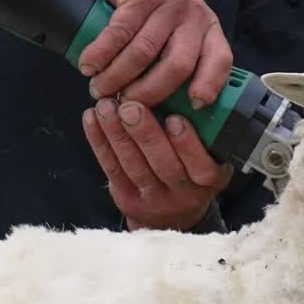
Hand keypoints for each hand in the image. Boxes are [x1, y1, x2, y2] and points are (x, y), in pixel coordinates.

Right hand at [80, 0, 232, 109]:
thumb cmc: (147, 5)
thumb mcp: (172, 29)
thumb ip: (174, 57)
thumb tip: (160, 109)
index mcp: (207, 28)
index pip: (220, 60)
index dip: (209, 85)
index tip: (193, 105)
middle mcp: (193, 15)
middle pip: (177, 66)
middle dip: (149, 93)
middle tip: (126, 106)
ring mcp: (168, 3)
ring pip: (144, 53)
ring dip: (117, 77)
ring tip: (100, 89)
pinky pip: (119, 34)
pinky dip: (101, 55)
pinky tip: (89, 67)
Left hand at [83, 98, 232, 231]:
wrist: (173, 214)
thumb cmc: (193, 167)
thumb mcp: (211, 154)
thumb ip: (204, 130)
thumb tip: (181, 88)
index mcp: (211, 180)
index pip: (202, 167)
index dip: (187, 144)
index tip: (174, 119)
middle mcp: (185, 194)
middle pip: (164, 166)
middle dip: (146, 135)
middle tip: (130, 107)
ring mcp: (155, 200)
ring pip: (134, 166)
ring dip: (117, 134)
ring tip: (106, 106)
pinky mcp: (128, 200)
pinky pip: (112, 169)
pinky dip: (100, 142)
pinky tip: (92, 118)